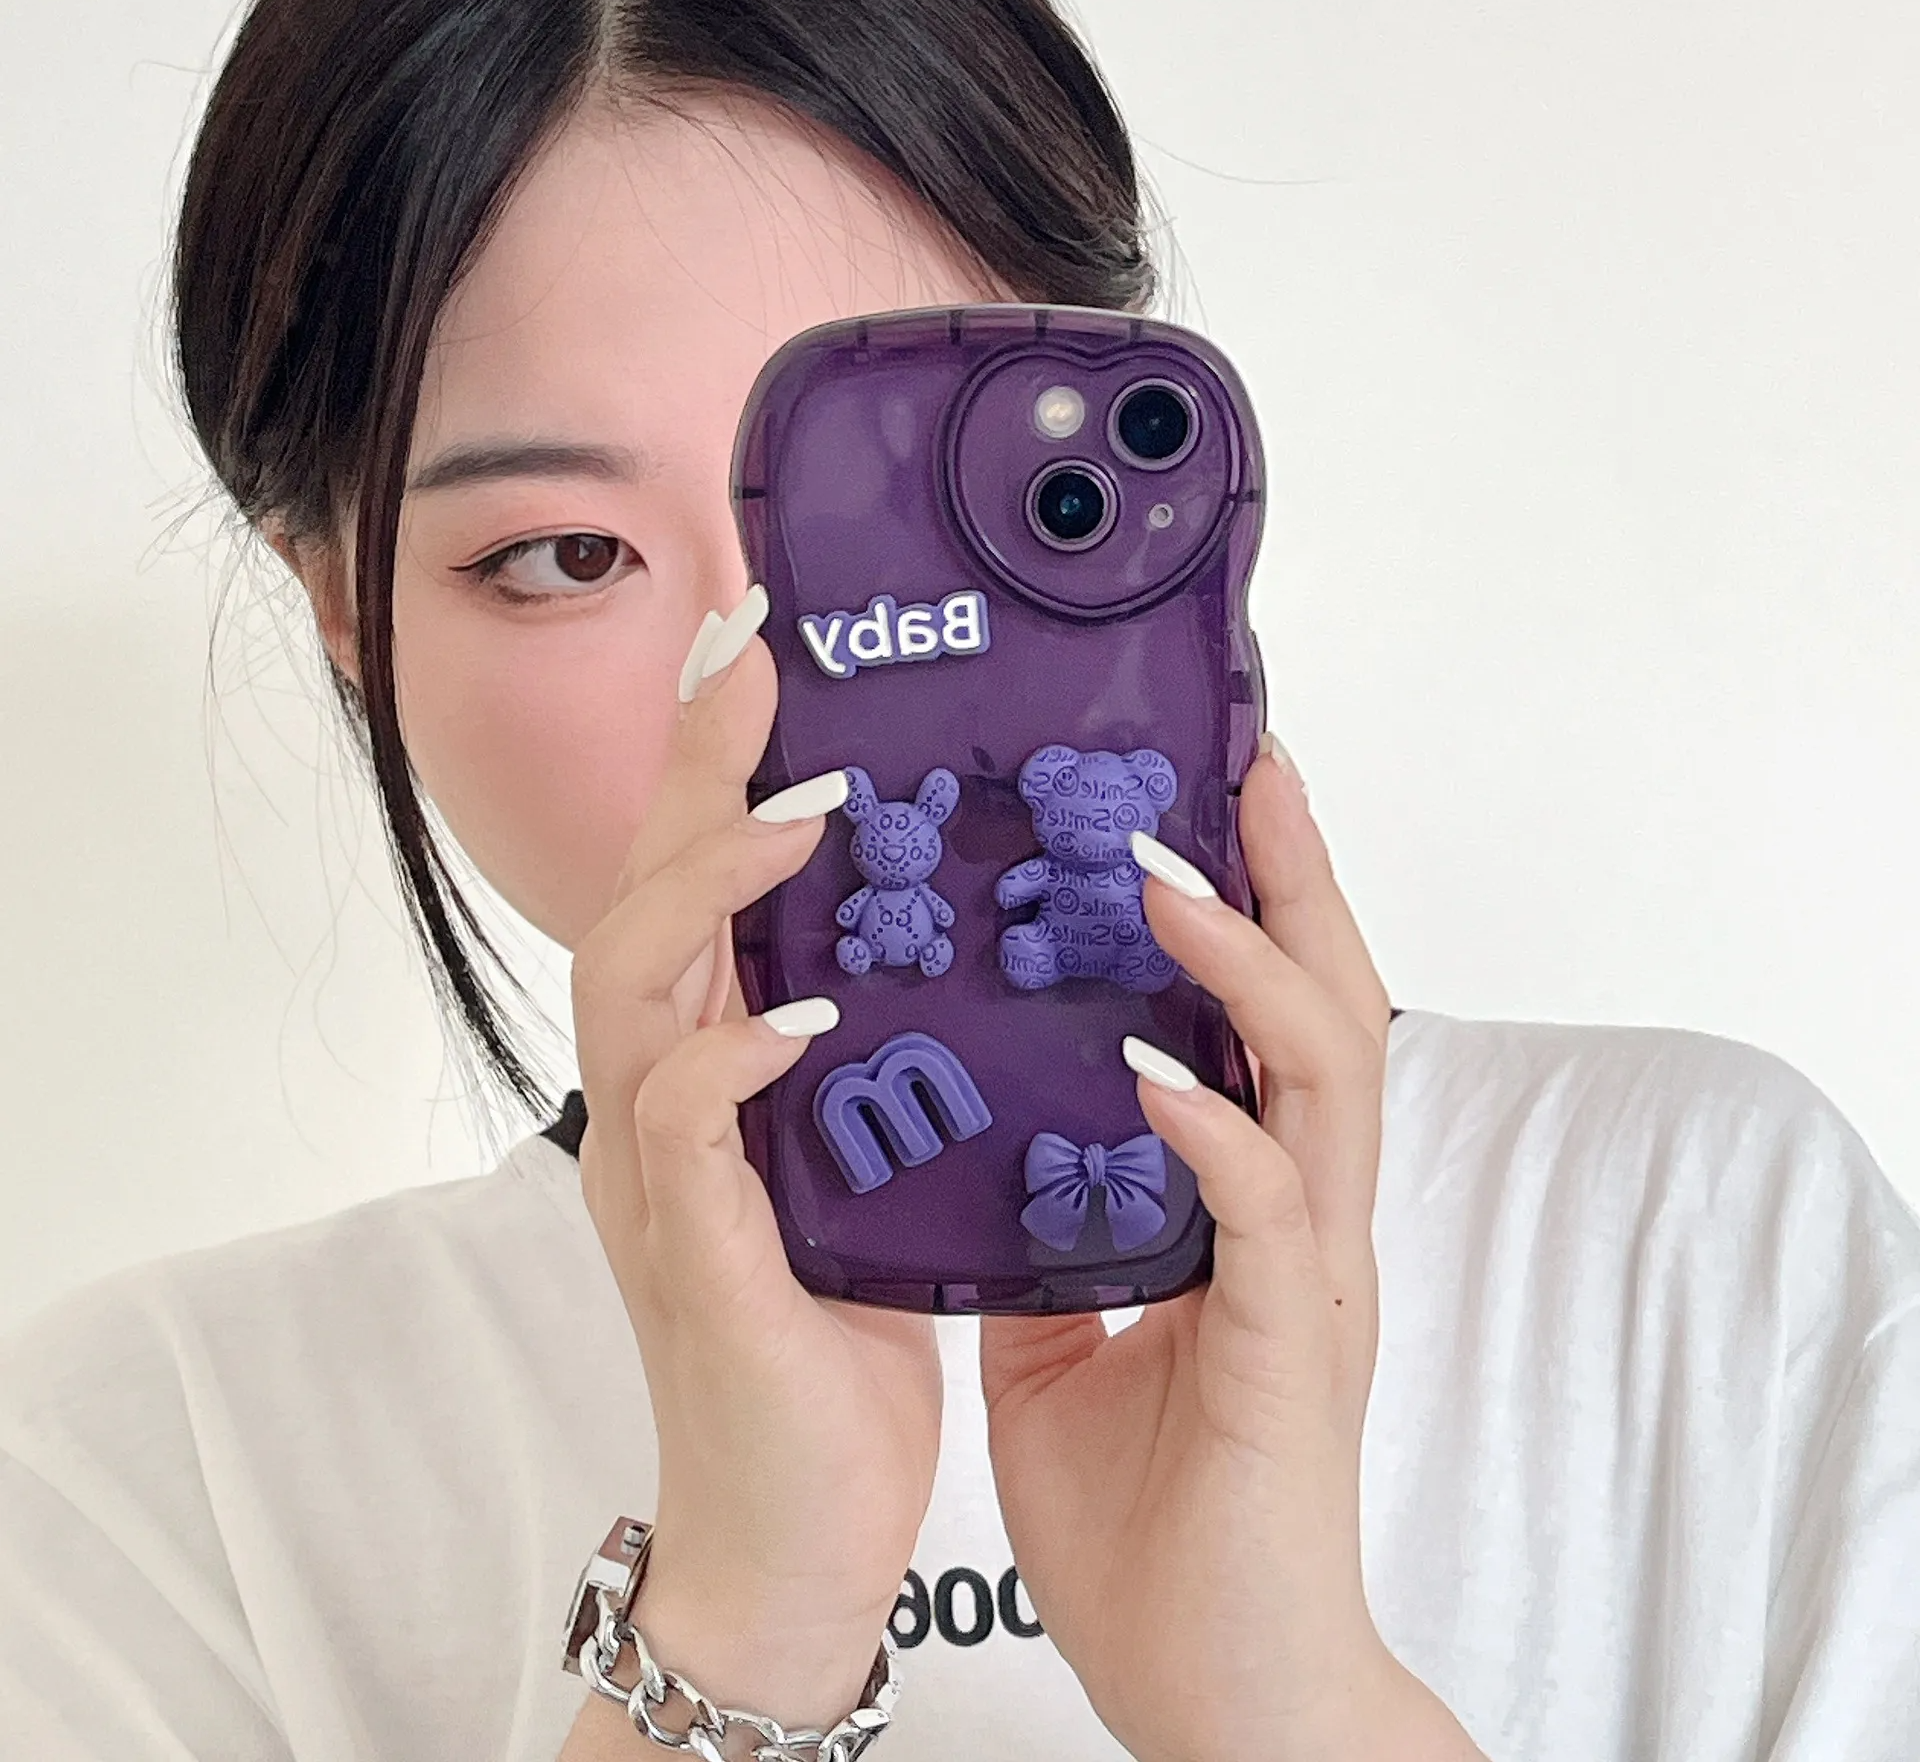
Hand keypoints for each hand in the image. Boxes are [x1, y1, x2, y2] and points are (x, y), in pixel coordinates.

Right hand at [569, 591, 939, 1729]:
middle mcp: (658, 1101)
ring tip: (799, 816)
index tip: (766, 652)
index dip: (714, 765)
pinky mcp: (689, 1255)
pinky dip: (732, 1056)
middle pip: (638, 893)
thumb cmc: (832, 1345)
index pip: (693, 885)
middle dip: (694, 773)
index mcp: (705, 1070)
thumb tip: (946, 949)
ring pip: (631, 983)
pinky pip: (682, 1128)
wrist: (793, 1530)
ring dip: (709, 887)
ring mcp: (657, 1174)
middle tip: (757, 660)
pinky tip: (799, 1014)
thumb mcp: (856, 1167)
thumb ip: (871, 1062)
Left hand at [978, 743, 1484, 1761]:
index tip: (1195, 790)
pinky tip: (1158, 1074)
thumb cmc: (1155, 1518)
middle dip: (1289, 873)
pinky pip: (1266, 1216)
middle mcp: (1298, 1215)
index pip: (1256, 1016)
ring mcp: (1305, 1279)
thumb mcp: (1065, 1341)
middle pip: (1325, 1000)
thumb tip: (984, 1153)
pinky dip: (1218, 1129)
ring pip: (1321, 1075)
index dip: (1242, 899)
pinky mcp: (1288, 1356)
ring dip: (1248, 963)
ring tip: (1171, 872)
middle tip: (1240, 758)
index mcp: (1247, 1202)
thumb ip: (1047, 1237)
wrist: (1220, 1690)